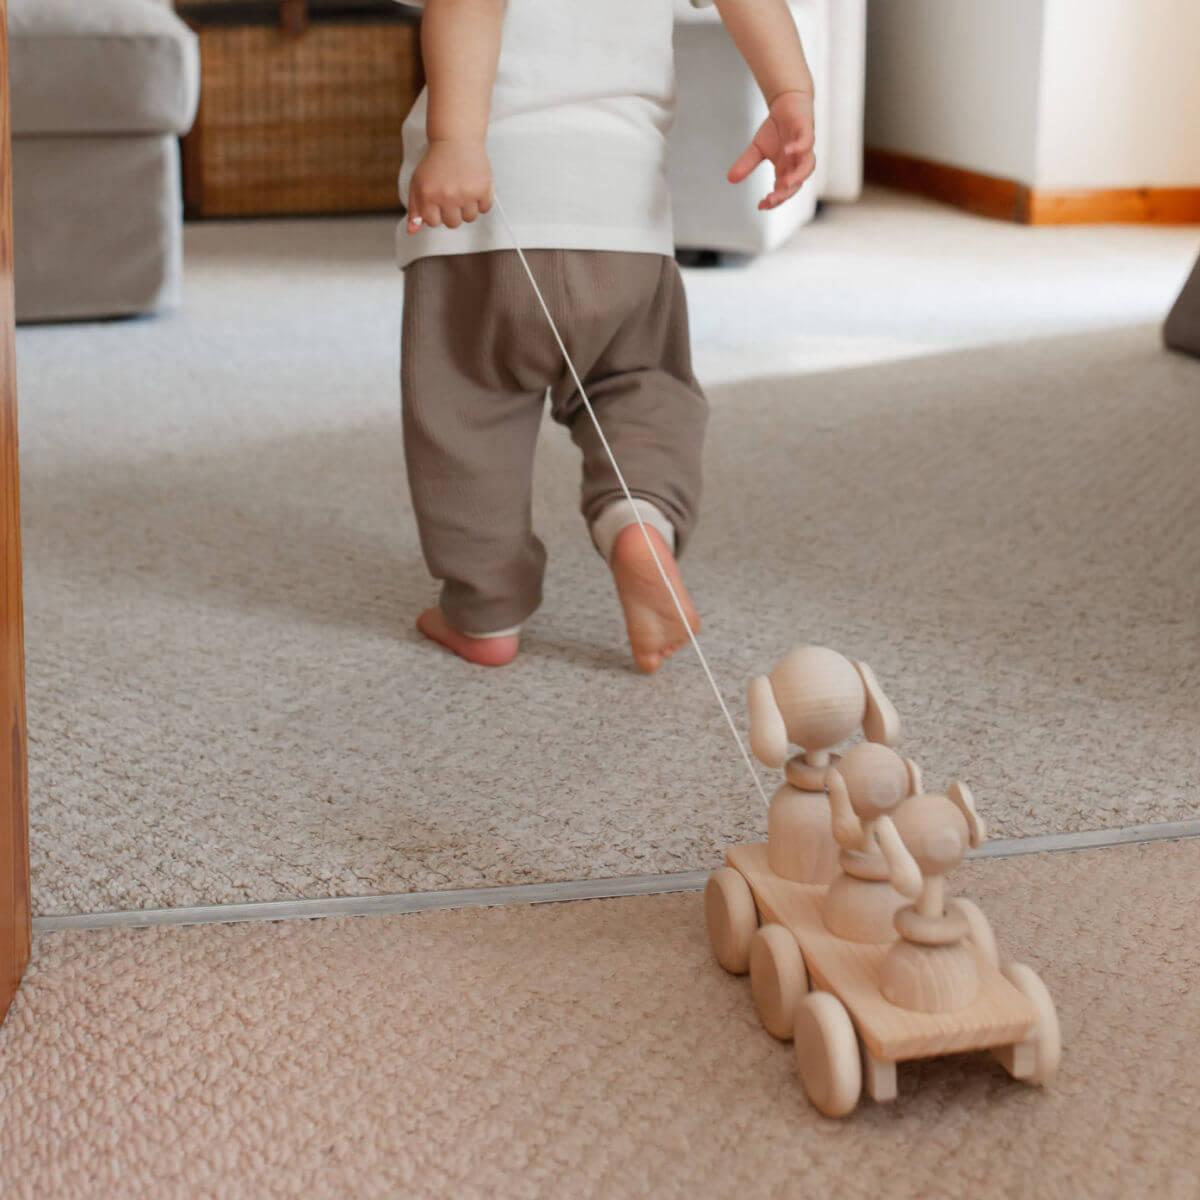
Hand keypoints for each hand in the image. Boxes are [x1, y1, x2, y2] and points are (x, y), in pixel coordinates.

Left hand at [406, 140, 492, 233]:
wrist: (455, 139)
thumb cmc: (435, 163)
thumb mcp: (418, 184)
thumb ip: (415, 209)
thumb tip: (412, 232)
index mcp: (428, 196)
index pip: (434, 223)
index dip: (437, 213)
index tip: (439, 200)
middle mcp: (446, 196)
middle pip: (453, 224)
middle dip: (453, 212)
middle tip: (452, 193)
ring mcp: (465, 194)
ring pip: (470, 218)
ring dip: (468, 207)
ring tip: (464, 190)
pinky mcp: (482, 189)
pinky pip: (485, 208)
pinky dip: (482, 200)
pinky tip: (474, 186)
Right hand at [727, 90, 815, 210]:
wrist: (787, 101)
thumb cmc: (776, 128)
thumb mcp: (757, 148)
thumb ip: (746, 164)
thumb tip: (730, 179)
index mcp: (786, 169)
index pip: (783, 191)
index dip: (774, 200)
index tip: (760, 206)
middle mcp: (797, 162)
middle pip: (796, 184)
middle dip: (784, 194)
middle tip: (771, 199)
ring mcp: (803, 147)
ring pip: (807, 167)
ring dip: (797, 177)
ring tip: (784, 184)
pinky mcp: (806, 130)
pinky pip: (806, 143)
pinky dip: (798, 148)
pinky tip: (787, 151)